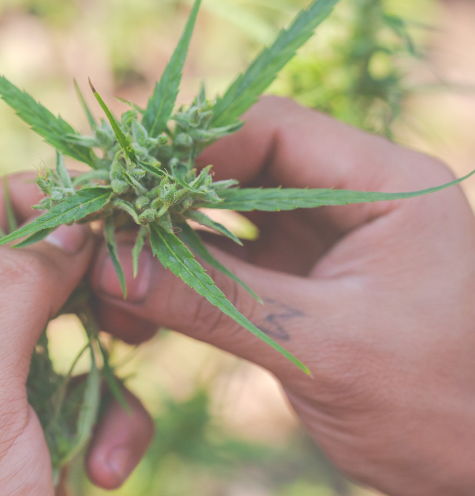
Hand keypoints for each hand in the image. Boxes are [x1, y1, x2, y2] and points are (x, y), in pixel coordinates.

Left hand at [0, 175, 152, 494]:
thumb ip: (11, 292)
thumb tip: (64, 223)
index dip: (9, 201)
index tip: (84, 200)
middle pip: (1, 274)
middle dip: (68, 292)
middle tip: (124, 286)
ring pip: (49, 336)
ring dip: (97, 376)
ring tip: (110, 432)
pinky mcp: (11, 433)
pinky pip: (67, 393)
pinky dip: (103, 423)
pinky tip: (108, 470)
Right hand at [91, 96, 474, 495]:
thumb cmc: (434, 410)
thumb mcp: (320, 347)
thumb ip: (212, 298)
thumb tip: (106, 264)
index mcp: (386, 183)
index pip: (272, 127)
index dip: (192, 148)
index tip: (126, 185)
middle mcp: (353, 195)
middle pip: (239, 163)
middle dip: (168, 196)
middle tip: (102, 222)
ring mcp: (325, 236)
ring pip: (225, 210)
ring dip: (168, 237)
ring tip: (111, 265)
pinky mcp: (302, 278)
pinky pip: (228, 256)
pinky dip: (183, 271)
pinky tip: (141, 295)